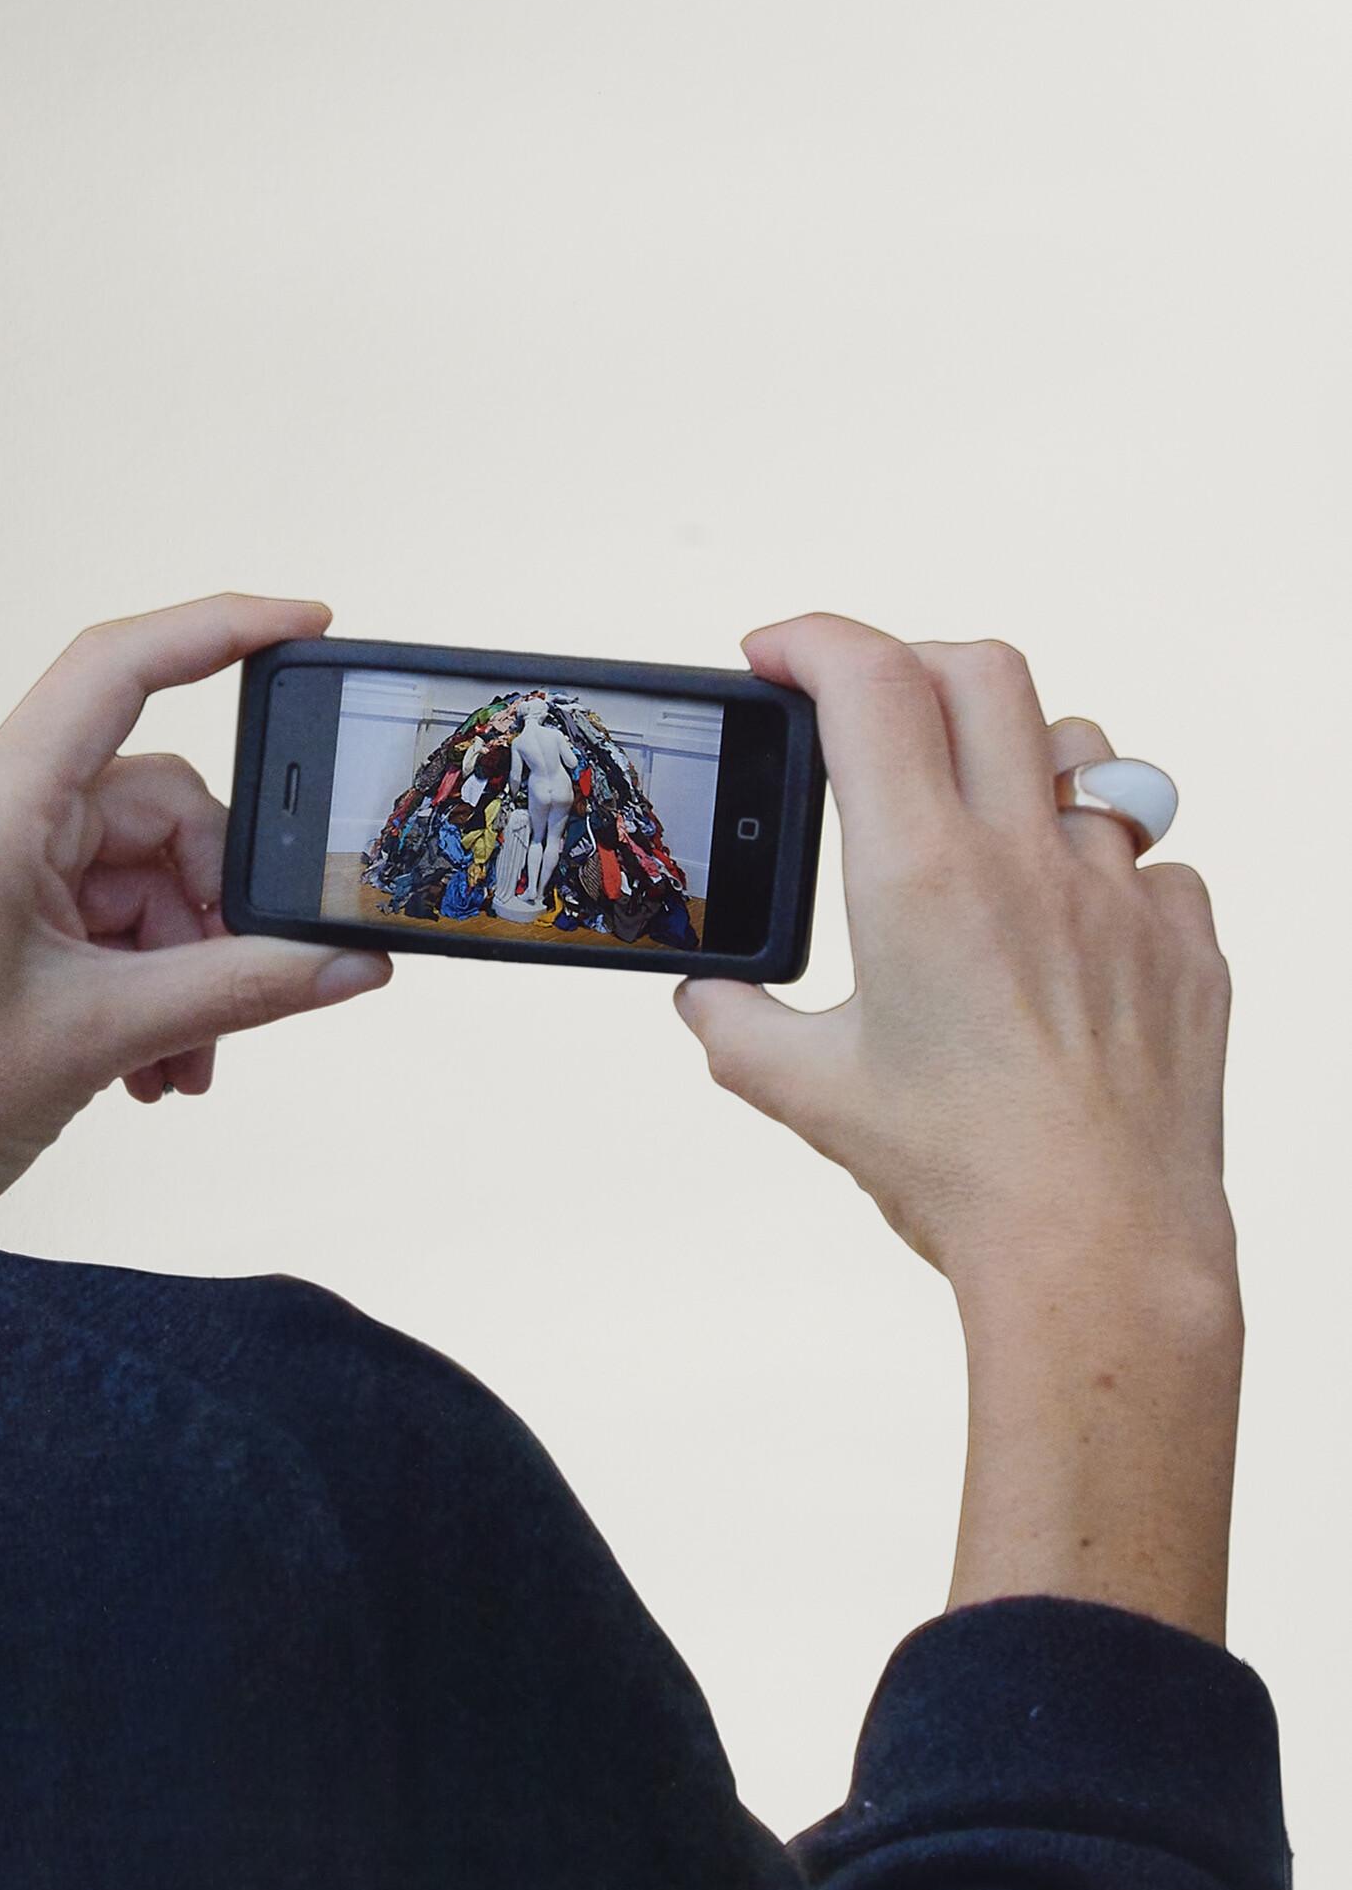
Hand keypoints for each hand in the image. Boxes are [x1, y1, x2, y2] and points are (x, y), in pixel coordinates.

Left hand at [0, 594, 391, 1227]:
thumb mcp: (100, 1037)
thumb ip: (240, 989)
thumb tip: (344, 959)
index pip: (113, 667)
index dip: (216, 627)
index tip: (304, 621)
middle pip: (153, 806)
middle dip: (213, 905)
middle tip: (243, 994)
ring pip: (136, 872)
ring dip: (181, 961)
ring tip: (181, 1060)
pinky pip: (98, 911)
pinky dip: (141, 975)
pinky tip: (148, 1059)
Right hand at [674, 614, 1240, 1638]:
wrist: (1100, 1250)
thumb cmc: (961, 1175)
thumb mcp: (808, 1095)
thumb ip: (737, 1029)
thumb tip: (703, 1000)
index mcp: (921, 876)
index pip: (870, 681)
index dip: (811, 638)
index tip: (776, 652)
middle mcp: (1027, 860)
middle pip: (983, 670)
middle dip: (911, 662)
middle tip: (870, 706)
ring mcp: (1119, 896)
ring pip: (1085, 752)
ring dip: (1023, 756)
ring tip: (986, 810)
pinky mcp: (1185, 944)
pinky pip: (1154, 861)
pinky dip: (1105, 867)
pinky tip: (1070, 925)